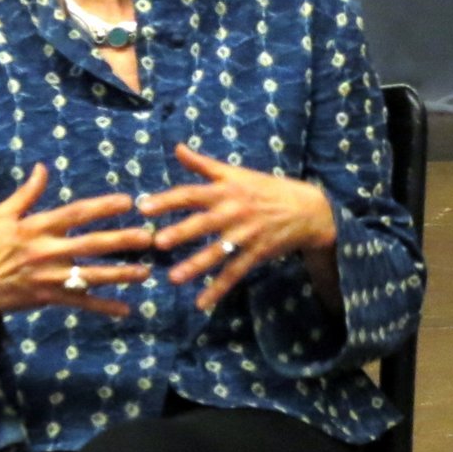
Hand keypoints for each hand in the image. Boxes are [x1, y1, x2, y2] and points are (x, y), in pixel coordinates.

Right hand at [0, 164, 152, 328]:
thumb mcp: (0, 215)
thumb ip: (26, 193)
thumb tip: (43, 167)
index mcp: (36, 228)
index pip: (75, 214)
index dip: (101, 207)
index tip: (127, 202)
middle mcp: (46, 252)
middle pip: (90, 245)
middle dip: (120, 241)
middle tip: (148, 237)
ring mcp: (50, 278)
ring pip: (91, 276)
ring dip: (120, 275)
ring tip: (146, 272)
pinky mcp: (50, 298)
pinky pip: (81, 304)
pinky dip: (103, 307)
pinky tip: (126, 310)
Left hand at [143, 143, 337, 311]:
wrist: (309, 209)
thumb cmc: (267, 189)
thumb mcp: (236, 173)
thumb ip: (204, 164)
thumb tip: (177, 148)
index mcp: (225, 190)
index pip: (191, 194)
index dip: (167, 200)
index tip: (143, 208)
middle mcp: (234, 212)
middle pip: (204, 223)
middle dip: (182, 233)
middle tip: (158, 243)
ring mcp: (246, 235)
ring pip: (218, 252)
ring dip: (196, 265)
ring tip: (174, 278)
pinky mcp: (257, 253)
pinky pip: (235, 273)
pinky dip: (219, 289)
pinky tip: (202, 303)